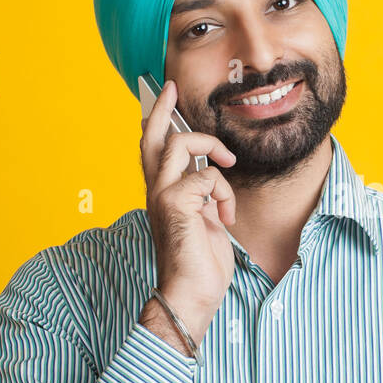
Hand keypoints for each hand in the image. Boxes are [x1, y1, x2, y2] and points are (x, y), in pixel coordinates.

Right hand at [138, 78, 237, 348]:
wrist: (192, 294)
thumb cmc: (200, 263)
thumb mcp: (205, 219)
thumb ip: (203, 194)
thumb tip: (211, 171)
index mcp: (162, 194)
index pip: (153, 149)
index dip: (157, 119)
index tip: (166, 94)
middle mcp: (155, 191)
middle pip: (154, 136)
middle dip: (164, 108)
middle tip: (171, 88)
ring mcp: (162, 196)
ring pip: (182, 143)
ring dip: (212, 150)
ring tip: (228, 167)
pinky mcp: (175, 204)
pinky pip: (206, 175)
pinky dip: (223, 192)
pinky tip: (226, 216)